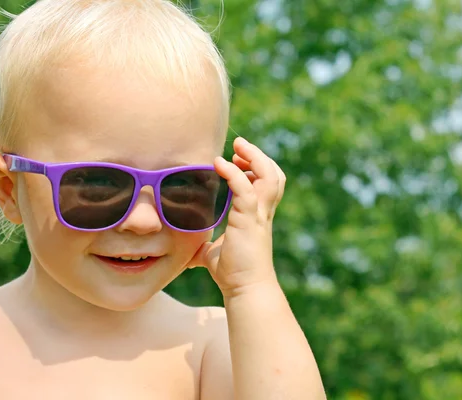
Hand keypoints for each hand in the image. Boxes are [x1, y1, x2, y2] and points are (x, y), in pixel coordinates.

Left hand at [187, 137, 285, 297]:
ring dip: (255, 157)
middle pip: (275, 174)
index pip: (267, 183)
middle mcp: (263, 212)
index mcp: (258, 216)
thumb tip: (187, 251)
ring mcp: (258, 215)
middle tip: (239, 147)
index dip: (256, 167)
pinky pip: (245, 188)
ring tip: (238, 147)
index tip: (237, 160)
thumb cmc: (232, 273)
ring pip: (270, 176)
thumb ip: (205, 246)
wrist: (244, 288)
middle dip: (259, 157)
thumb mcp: (214, 253)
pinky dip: (234, 173)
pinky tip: (219, 164)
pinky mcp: (249, 220)